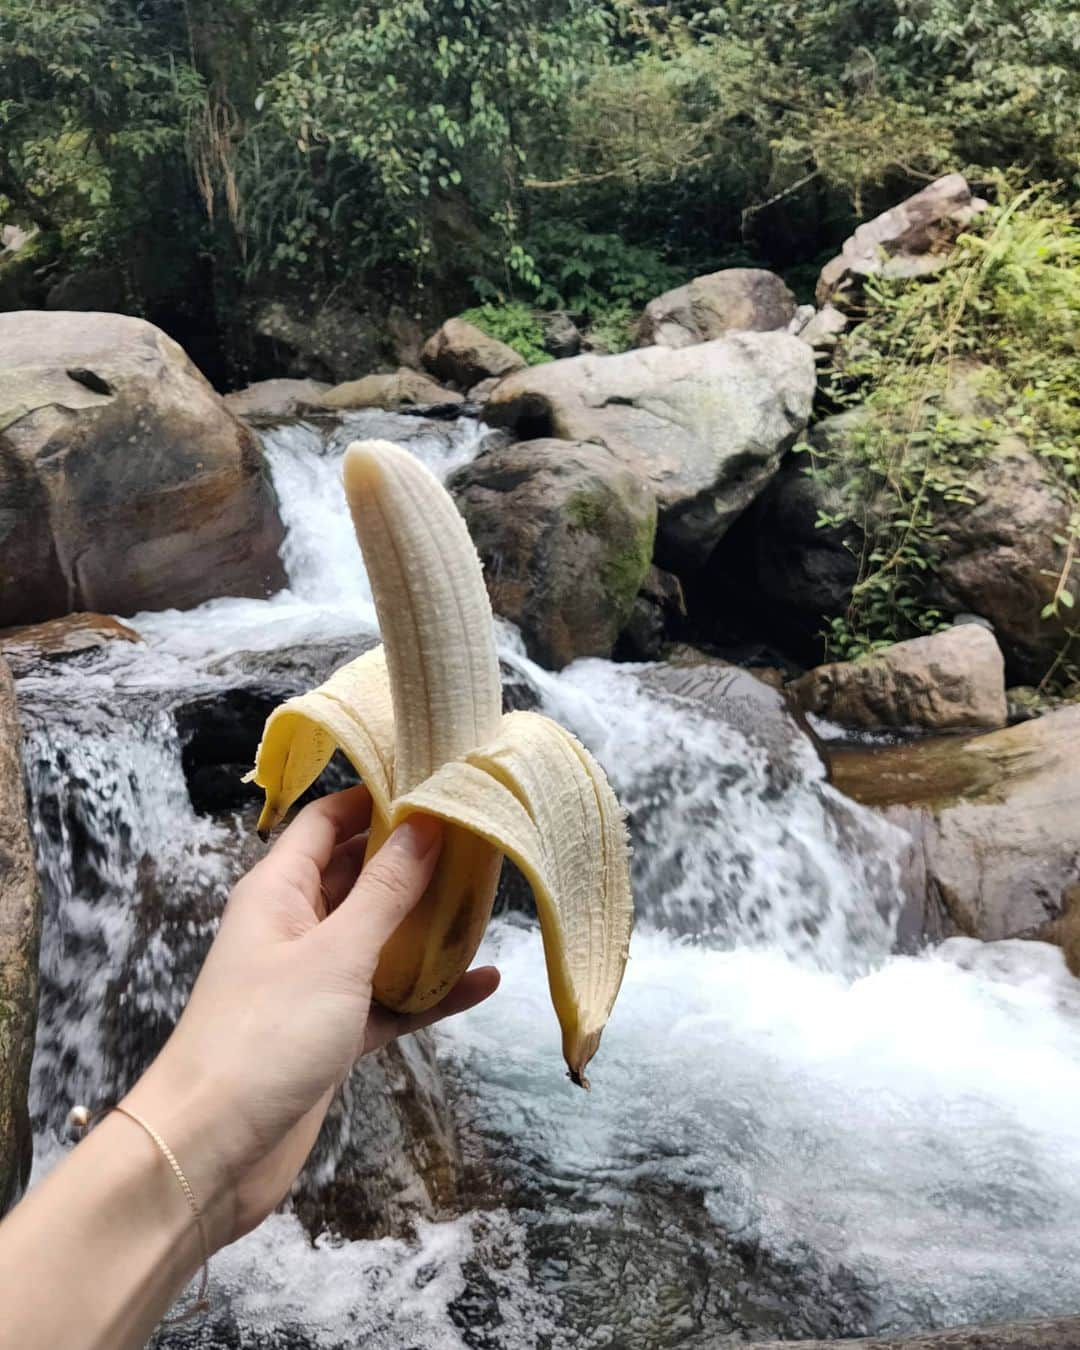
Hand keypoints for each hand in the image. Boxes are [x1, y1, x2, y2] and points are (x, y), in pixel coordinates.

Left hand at [124, 786, 499, 1249]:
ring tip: (489, 902)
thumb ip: (386, 890)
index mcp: (279, 890)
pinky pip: (389, 997)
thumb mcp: (336, 954)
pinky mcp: (332, 1031)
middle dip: (415, 860)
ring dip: (428, 925)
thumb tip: (427, 823)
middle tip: (481, 840)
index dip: (377, 798)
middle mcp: (295, 925)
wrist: (213, 1152)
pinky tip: (481, 982)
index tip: (438, 782)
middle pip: (360, 875)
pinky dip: (429, 991)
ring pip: (380, 936)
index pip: (328, 822)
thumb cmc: (266, 1036)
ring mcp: (314, 980)